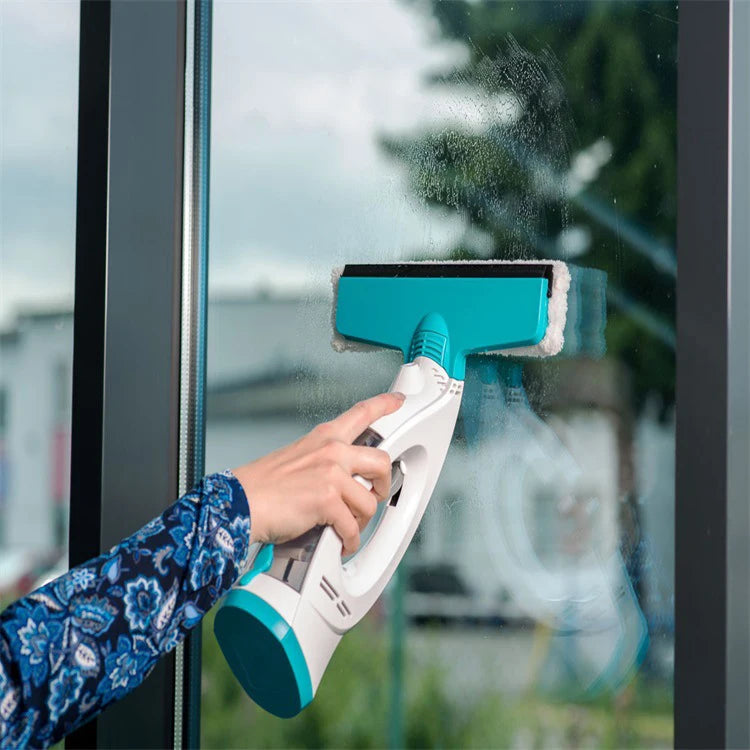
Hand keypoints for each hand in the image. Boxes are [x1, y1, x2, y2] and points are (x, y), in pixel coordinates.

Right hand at [232, 393, 403, 554]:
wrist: (238, 503)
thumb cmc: (261, 486)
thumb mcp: (296, 456)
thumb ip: (323, 460)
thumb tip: (341, 479)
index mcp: (324, 437)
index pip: (361, 413)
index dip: (385, 405)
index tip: (397, 401)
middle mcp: (332, 451)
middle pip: (382, 461)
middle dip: (383, 483)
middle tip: (375, 494)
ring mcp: (331, 475)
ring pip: (369, 501)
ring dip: (361, 520)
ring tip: (347, 525)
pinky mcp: (327, 501)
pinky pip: (352, 527)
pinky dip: (349, 540)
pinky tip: (341, 542)